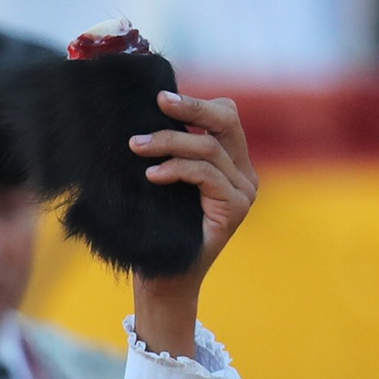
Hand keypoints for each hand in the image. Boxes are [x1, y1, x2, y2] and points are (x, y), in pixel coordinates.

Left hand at [128, 91, 258, 355]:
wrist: (162, 280)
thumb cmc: (154, 231)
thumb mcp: (159, 184)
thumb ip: (165, 154)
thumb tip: (139, 120)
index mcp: (231, 164)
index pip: (225, 116)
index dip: (196, 104)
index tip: (159, 98)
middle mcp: (243, 175)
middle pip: (227, 120)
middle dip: (191, 107)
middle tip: (159, 102)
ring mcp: (243, 192)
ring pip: (210, 148)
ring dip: (168, 142)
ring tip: (135, 147)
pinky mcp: (234, 209)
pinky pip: (207, 175)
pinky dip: (177, 170)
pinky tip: (152, 174)